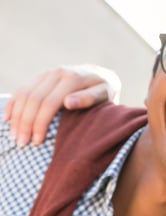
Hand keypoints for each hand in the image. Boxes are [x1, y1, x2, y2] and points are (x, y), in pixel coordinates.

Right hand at [2, 65, 119, 144]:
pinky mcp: (41, 77)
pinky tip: (7, 119)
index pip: (49, 102)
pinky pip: (21, 90)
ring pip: (24, 94)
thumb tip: (67, 102)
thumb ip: (89, 98)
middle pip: (33, 99)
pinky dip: (12, 104)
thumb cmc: (106, 91)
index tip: (37, 142)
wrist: (102, 75)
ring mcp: (47, 73)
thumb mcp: (106, 94)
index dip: (40, 123)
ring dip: (16, 116)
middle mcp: (57, 73)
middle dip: (25, 123)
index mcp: (73, 78)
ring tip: (14, 136)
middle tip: (22, 143)